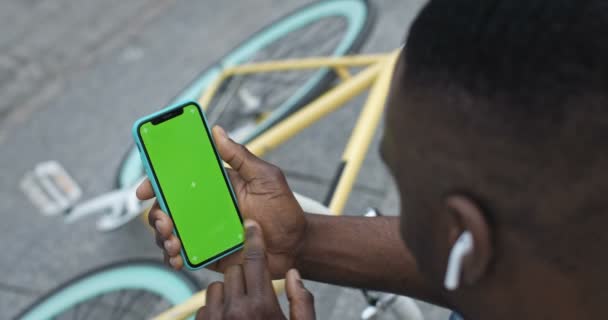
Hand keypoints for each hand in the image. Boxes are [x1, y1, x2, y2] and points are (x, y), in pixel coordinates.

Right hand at [136, 126, 307, 277]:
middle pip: (166, 207)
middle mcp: (204, 208)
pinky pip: (182, 255)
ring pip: (169, 233)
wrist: (296, 246)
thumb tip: (217, 130)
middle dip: (156, 214)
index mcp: (214, 186)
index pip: (178, 180)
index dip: (155, 181)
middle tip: (165, 221)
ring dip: (162, 237)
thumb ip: (240, 156)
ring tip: (173, 243)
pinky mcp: (207, 254)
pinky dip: (172, 257)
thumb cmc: (284, 210)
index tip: (143, 188)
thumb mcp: (266, 178)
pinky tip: (176, 259)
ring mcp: (204, 232)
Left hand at [196, 220, 314, 319]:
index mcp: (262, 308)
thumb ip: (301, 302)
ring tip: (241, 310)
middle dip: (244, 275)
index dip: (254, 239)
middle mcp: (235, 312)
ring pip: (215, 288)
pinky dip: (214, 310)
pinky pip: (203, 308)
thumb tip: (293, 274)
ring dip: (227, 293)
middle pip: (234, 271)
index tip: (251, 226)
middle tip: (255, 289)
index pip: (256, 261)